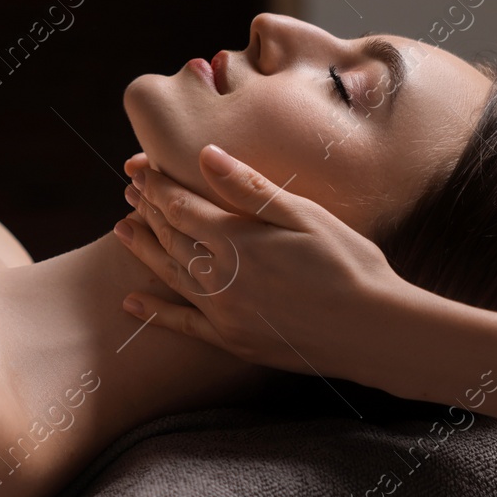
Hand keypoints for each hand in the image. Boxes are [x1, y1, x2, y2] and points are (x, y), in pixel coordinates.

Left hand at [115, 144, 421, 382]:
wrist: (375, 331)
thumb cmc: (350, 265)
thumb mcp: (304, 216)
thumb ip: (250, 188)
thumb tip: (206, 155)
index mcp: (237, 240)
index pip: (181, 206)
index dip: (156, 185)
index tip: (139, 168)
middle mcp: (221, 277)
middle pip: (171, 236)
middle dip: (148, 209)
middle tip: (129, 190)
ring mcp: (223, 312)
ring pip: (170, 273)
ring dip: (143, 249)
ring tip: (122, 229)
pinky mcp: (232, 341)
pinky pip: (182, 325)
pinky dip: (154, 312)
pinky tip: (131, 302)